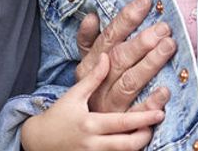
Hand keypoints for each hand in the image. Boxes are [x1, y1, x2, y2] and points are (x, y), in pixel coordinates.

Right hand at [21, 54, 166, 150]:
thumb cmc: (58, 116)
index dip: (143, 118)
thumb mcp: (73, 95)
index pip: (122, 123)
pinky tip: (133, 141)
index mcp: (90, 124)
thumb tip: (106, 56)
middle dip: (145, 136)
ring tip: (147, 130)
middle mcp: (92, 144)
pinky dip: (125, 150)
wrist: (37, 141)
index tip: (160, 112)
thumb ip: (93, 78)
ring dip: (137, 144)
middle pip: (127, 145)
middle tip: (157, 122)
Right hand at [75, 0, 177, 112]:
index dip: (127, 18)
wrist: (79, 131)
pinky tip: (165, 91)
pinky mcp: (121, 123)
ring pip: (129, 82)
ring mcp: (109, 105)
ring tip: (169, 46)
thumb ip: (88, 40)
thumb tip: (91, 16)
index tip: (145, 1)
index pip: (109, 37)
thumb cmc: (90, 89)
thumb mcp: (86, 64)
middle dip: (142, 42)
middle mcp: (99, 83)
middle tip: (164, 28)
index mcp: (90, 65)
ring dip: (150, 64)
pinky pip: (136, 113)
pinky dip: (150, 103)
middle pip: (120, 59)